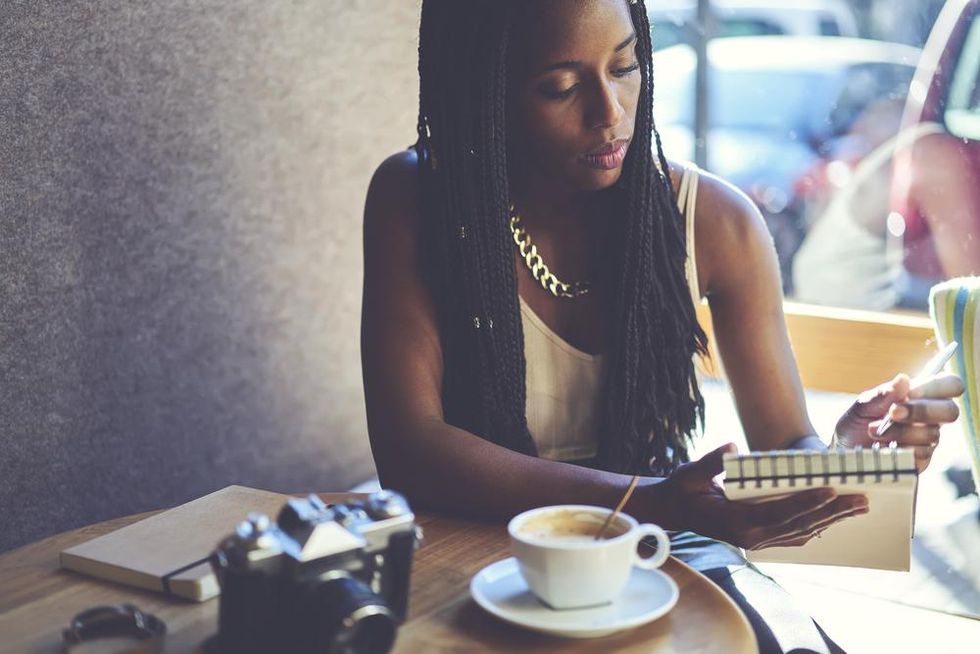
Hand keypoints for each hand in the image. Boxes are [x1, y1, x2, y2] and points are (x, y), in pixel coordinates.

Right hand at [655, 444, 867, 549]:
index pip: (779, 512)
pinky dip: (817, 526)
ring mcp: (757, 541)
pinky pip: (795, 535)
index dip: (807, 502)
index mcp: (737, 523)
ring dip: (832, 520)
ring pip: (803, 531)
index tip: (832, 490)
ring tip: (859, 508)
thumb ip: (711, 462)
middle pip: (800, 525)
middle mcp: (752, 537)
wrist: (673, 511)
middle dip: (833, 512)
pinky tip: (835, 519)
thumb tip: (731, 447)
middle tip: (861, 500)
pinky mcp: (760, 539)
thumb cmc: (682, 489)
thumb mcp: (690, 473)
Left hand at [834, 373, 963, 471]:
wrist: (843, 452)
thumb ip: (882, 394)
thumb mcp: (862, 405)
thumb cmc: (856, 423)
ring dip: (900, 431)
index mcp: (919, 396)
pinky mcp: (921, 461)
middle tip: (893, 413)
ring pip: (932, 434)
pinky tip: (883, 448)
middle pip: (951, 411)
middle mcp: (929, 418)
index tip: (911, 392)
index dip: (937, 387)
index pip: (950, 384)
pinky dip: (899, 449)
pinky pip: (922, 455)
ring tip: (873, 431)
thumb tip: (903, 379)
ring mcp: (927, 440)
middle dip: (921, 410)